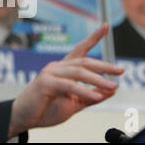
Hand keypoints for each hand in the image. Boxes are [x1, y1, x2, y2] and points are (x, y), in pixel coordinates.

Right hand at [8, 23, 123, 137]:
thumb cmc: (46, 109)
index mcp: (63, 69)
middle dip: (104, 65)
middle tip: (120, 70)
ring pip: (79, 72)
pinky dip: (85, 91)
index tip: (105, 26)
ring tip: (113, 85)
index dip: (93, 38)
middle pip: (84, 61)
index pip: (80, 50)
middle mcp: (56, 67)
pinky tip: (96, 96)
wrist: (24, 118)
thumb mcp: (74, 103)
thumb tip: (111, 89)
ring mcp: (49, 73)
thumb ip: (92, 96)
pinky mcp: (45, 83)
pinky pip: (69, 85)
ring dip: (98, 79)